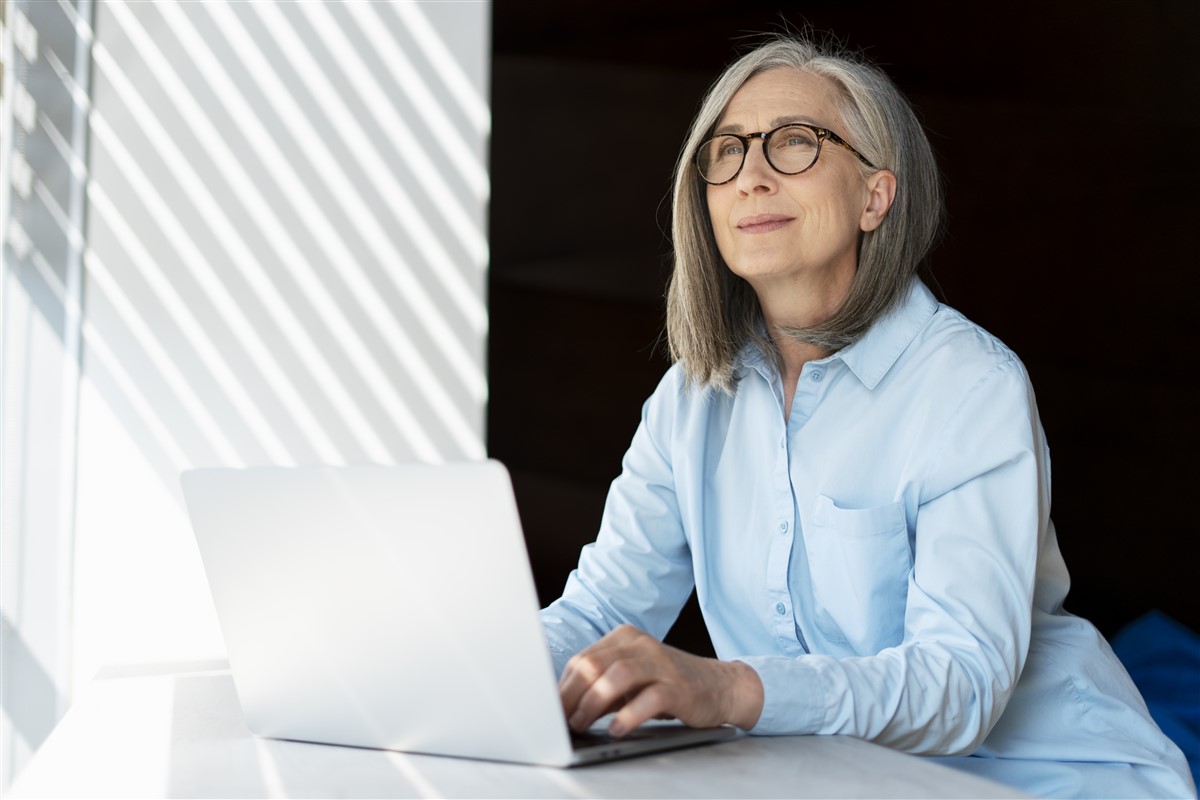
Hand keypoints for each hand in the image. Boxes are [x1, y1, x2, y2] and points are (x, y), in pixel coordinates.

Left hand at [558, 624, 762, 736]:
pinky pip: (648, 698)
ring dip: (592, 703)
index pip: (582, 658)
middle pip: (594, 663)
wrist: (719, 686)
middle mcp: (641, 644)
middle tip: (561, 720)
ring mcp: (660, 663)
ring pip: (616, 676)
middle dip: (571, 694)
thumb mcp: (631, 680)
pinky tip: (617, 729)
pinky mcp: (678, 686)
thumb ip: (601, 687)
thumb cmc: (667, 684)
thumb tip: (563, 708)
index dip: (562, 686)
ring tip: (581, 724)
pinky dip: (628, 715)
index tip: (548, 710)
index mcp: (625, 637)